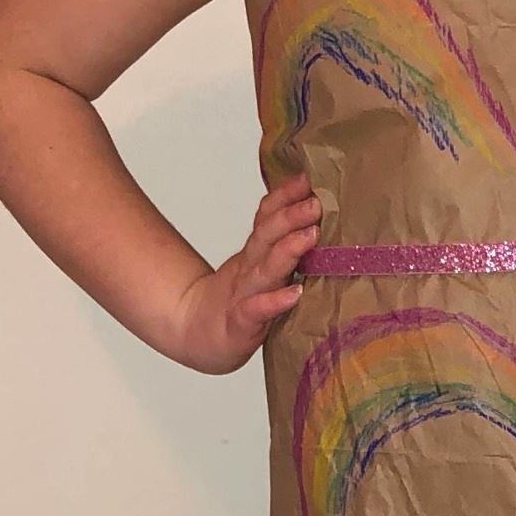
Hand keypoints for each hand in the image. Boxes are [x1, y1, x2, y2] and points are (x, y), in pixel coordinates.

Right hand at [173, 171, 320, 373]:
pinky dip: (274, 302)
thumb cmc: (240, 300)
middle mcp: (251, 270)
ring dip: (287, 250)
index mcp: (255, 253)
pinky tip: (294, 294)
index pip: (267, 218)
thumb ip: (279, 237)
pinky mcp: (243, 325)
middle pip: (267, 238)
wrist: (202, 336)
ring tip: (310, 236)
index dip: (283, 197)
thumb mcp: (257, 264)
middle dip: (289, 217)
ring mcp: (246, 296)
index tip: (304, 179)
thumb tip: (311, 205)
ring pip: (266, 269)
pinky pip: (258, 310)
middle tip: (313, 203)